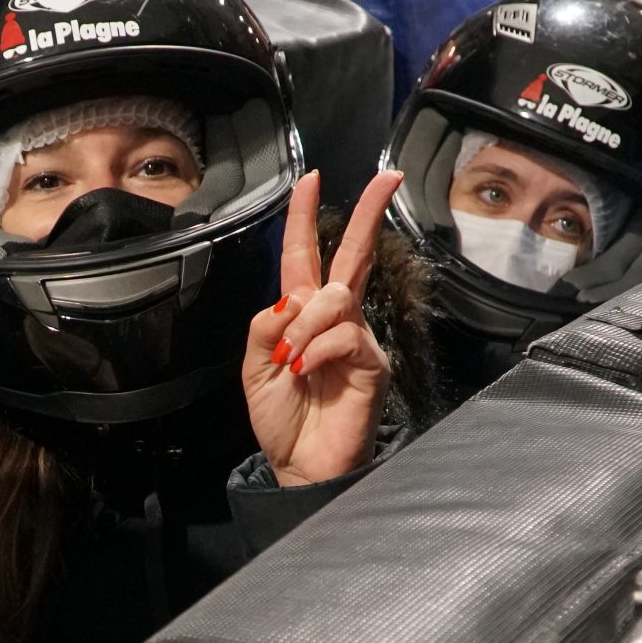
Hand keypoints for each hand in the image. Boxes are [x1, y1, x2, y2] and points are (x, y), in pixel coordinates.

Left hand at [244, 169, 401, 486]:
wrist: (299, 464)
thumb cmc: (281, 420)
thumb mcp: (254, 368)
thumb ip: (265, 327)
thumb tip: (293, 300)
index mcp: (302, 315)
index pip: (305, 256)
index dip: (305, 217)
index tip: (311, 180)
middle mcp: (335, 319)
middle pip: (354, 255)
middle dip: (370, 214)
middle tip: (387, 178)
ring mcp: (357, 338)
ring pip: (336, 298)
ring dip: (304, 325)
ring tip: (291, 361)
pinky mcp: (372, 362)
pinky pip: (345, 334)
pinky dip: (317, 349)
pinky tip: (307, 371)